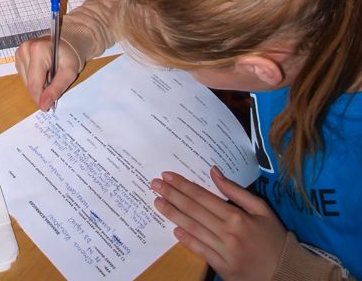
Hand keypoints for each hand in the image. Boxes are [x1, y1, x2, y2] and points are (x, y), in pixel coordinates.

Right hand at [15, 37, 79, 110]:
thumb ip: (56, 88)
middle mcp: (25, 49)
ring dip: (37, 85)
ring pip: (25, 81)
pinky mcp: (18, 55)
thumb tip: (43, 104)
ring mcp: (20, 52)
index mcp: (37, 51)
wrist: (67, 40)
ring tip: (49, 76)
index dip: (40, 98)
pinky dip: (33, 79)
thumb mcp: (69, 73)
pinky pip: (24, 76)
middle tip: (54, 85)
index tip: (48, 106)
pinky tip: (43, 72)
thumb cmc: (70, 55)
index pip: (34, 84)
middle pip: (29, 84)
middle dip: (40, 90)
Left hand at [150, 167, 285, 280]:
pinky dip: (187, 240)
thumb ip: (236, 191)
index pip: (202, 197)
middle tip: (154, 185)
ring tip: (158, 203)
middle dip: (172, 196)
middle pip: (193, 211)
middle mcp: (228, 234)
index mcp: (237, 217)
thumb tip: (214, 171)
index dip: (183, 185)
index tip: (167, 176)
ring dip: (173, 215)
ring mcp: (224, 253)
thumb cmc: (275, 237)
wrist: (286, 273)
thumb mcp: (261, 209)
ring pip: (193, 230)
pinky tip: (175, 230)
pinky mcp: (223, 269)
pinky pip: (201, 251)